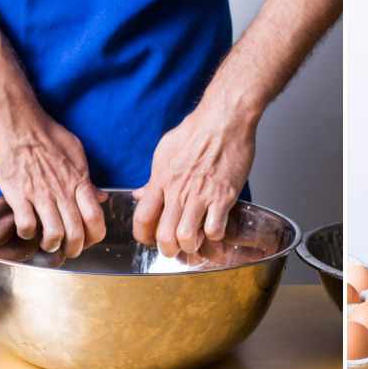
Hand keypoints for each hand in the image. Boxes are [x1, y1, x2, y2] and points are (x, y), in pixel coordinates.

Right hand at [0, 97, 104, 255]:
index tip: (88, 239)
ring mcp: (39, 194)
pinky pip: (26, 225)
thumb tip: (100, 196)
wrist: (17, 120)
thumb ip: (86, 177)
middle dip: (74, 249)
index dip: (95, 236)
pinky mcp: (18, 194)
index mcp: (78, 181)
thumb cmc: (45, 132)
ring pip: (53, 234)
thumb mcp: (75, 151)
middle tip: (68, 251)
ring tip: (48, 243)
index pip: (95, 218)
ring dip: (51, 244)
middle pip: (76, 233)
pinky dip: (27, 233)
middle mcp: (61, 191)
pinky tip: (26, 228)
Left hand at [133, 101, 254, 256]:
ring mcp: (201, 195)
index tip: (148, 239)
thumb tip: (142, 193)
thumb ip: (154, 177)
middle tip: (173, 248)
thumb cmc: (196, 131)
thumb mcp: (165, 151)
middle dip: (167, 249)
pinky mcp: (223, 197)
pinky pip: (215, 229)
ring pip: (187, 237)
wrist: (224, 119)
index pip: (142, 217)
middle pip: (164, 235)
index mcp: (162, 180)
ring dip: (190, 246)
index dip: (142, 236)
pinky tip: (214, 227)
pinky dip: (214, 236)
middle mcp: (178, 191)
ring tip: (194, 242)